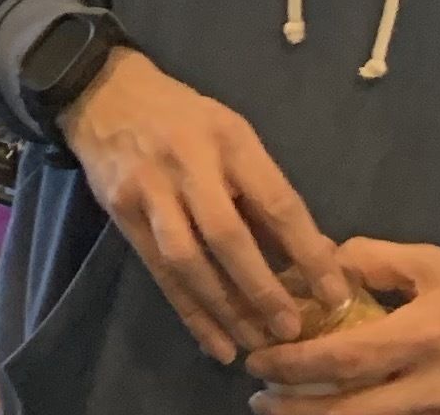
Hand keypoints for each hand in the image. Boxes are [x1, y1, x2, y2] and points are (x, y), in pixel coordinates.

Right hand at [57, 46, 343, 364]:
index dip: (307, 253)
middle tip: (290, 331)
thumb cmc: (185, 118)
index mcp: (229, 140)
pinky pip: (159, 271)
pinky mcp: (121, 211)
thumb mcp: (232, 136)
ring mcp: (149, 188)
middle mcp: (189, 163)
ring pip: (188, 260)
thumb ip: (264, 192)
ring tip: (254, 345)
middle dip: (261, 289)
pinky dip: (190, 311)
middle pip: (227, 235)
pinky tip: (215, 343)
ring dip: (224, 309)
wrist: (105, 93)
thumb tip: (314, 255)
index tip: (334, 296)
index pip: (276, 202)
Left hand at [246, 239, 439, 414]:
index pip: (346, 357)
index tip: (260, 357)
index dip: (296, 362)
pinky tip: (329, 410)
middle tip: (256, 396)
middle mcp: (429, 387)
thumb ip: (376, 261)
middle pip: (349, 411)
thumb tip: (322, 263)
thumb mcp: (435, 265)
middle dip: (296, 408)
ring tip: (279, 409)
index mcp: (424, 336)